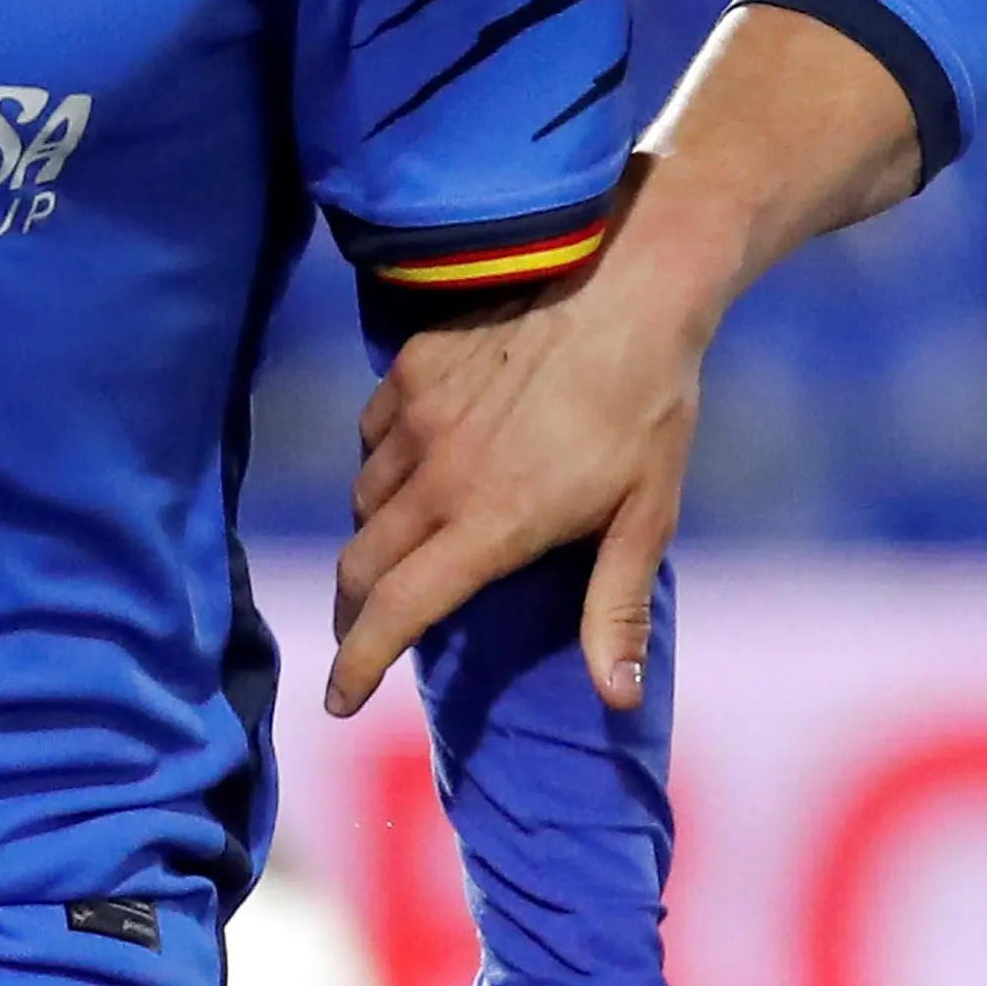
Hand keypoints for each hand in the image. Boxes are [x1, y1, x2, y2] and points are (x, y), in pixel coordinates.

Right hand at [333, 263, 706, 715]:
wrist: (630, 281)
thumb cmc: (649, 405)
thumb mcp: (648, 514)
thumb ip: (617, 607)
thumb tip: (619, 698)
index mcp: (489, 522)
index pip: (395, 611)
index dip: (356, 665)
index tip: (337, 703)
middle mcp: (437, 474)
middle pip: (362, 565)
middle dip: (354, 614)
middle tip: (363, 636)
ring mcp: (418, 414)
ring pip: (363, 499)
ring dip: (371, 540)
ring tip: (398, 555)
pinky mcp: (413, 365)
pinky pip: (371, 433)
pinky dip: (380, 466)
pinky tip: (411, 468)